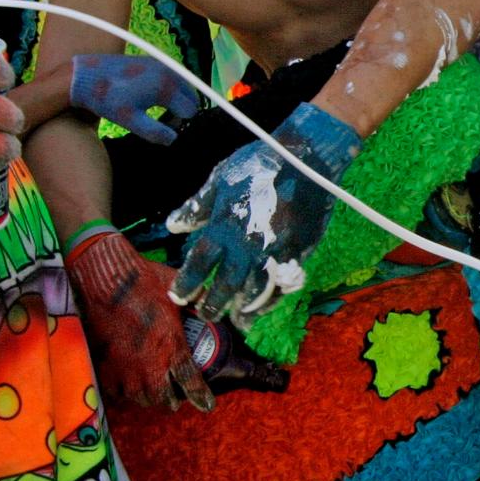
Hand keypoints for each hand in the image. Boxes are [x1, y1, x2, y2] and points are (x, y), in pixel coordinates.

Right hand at [66, 229, 213, 409]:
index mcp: (172, 346)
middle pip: (164, 399)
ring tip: (152, 387)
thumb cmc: (142, 279)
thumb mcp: (176, 288)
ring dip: (149, 395)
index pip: (191, 383)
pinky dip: (125, 390)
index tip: (207, 405)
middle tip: (175, 392)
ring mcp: (124, 370)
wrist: (102, 278)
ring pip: (140, 398)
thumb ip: (195, 300)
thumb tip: (209, 302)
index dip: (201, 397)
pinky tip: (128, 381)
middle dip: (172, 398)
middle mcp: (149, 365)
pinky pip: (117, 391)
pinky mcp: (103, 367)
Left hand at [70, 53, 198, 145]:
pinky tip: (152, 97)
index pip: (190, 110)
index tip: (165, 129)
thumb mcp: (131, 121)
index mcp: (166, 86)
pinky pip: (172, 77)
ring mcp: (161, 63)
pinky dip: (170, 88)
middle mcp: (168, 71)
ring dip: (178, 99)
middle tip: (165, 122)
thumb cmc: (108, 100)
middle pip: (191, 96)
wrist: (85, 77)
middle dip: (183, 111)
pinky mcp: (152, 60)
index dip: (180, 124)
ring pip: (183, 86)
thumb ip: (155, 132)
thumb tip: (173, 139)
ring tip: (159, 110)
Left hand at [168, 102, 360, 324]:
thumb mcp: (220, 179)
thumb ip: (197, 206)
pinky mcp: (299, 253)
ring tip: (235, 320)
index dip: (187, 283)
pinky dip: (272, 299)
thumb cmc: (260, 165)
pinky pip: (283, 285)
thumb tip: (173, 225)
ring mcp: (275, 252)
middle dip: (213, 305)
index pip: (199, 264)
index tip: (178, 296)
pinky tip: (264, 306)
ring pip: (256, 293)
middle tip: (205, 314)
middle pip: (226, 287)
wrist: (307, 160)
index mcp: (224, 226)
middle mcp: (247, 245)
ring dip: (243, 310)